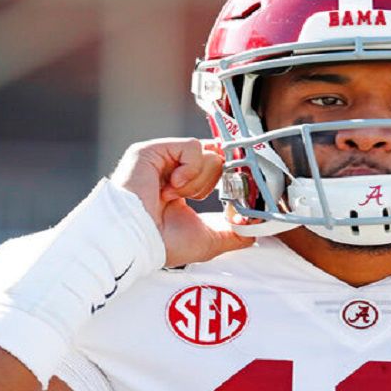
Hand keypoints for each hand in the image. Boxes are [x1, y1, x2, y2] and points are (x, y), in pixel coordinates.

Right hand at [110, 138, 253, 266]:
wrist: (137, 241)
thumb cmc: (163, 243)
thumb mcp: (209, 240)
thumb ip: (234, 233)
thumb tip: (254, 228)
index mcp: (184, 188)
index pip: (217, 169)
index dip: (229, 180)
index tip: (233, 196)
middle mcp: (173, 170)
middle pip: (218, 160)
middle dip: (213, 184)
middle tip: (197, 199)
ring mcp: (163, 159)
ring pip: (209, 153)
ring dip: (198, 181)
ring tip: (176, 196)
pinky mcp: (154, 150)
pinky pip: (192, 146)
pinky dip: (190, 169)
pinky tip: (172, 187)